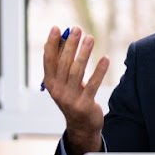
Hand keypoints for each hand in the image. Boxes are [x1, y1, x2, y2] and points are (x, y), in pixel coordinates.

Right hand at [41, 25, 108, 154]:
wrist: (81, 126)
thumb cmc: (73, 97)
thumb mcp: (64, 82)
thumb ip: (63, 63)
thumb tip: (66, 38)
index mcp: (50, 83)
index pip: (49, 60)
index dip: (52, 44)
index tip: (56, 28)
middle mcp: (58, 91)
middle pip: (63, 63)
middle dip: (70, 45)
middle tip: (77, 29)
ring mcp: (71, 98)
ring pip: (77, 71)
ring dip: (84, 53)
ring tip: (90, 38)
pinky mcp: (85, 104)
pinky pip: (93, 85)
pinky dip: (99, 71)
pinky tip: (105, 59)